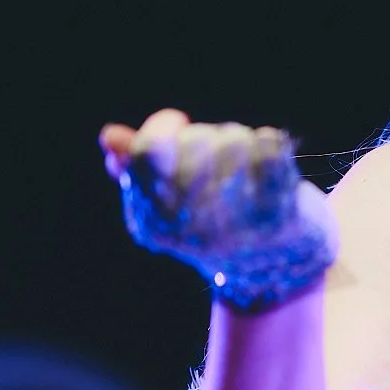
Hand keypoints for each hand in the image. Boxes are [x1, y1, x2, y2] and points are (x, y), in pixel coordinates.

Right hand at [96, 108, 338, 309]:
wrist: (277, 267)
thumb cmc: (216, 220)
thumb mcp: (170, 200)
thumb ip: (137, 168)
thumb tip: (110, 138)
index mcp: (152, 223)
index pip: (147, 153)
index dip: (161, 127)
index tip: (179, 123)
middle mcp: (190, 230)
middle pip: (194, 141)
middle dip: (208, 136)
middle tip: (220, 155)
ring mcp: (236, 226)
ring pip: (234, 141)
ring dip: (241, 140)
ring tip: (247, 164)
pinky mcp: (279, 216)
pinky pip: (270, 150)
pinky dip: (272, 144)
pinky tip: (274, 160)